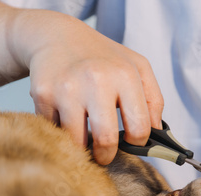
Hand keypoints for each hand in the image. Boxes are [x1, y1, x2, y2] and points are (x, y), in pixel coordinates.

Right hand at [15, 11, 163, 164]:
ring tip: (83, 135)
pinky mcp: (43, 95)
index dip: (136, 142)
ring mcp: (67, 88)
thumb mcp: (137, 67)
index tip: (130, 142)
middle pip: (105, 140)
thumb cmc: (101, 57)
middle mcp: (96, 80)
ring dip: (81, 145)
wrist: (57, 36)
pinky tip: (64, 116)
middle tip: (104, 155)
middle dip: (106, 155)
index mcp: (124, 75)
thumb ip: (153, 100)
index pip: (139, 128)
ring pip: (76, 142)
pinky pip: (55, 131)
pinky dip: (60, 130)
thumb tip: (157, 134)